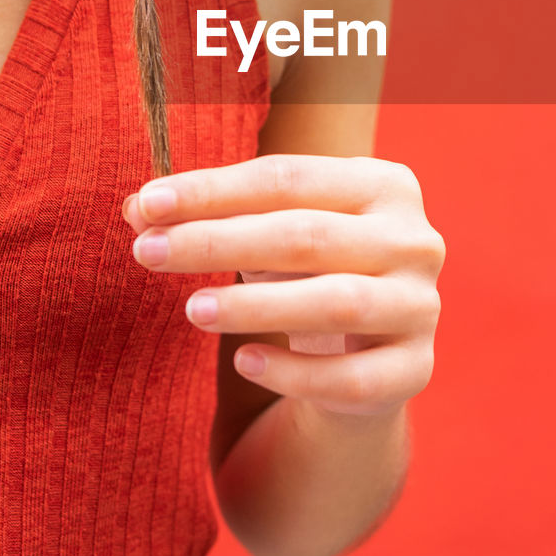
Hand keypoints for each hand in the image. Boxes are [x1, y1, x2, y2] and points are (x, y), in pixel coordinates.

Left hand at [122, 154, 444, 417]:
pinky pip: (352, 377)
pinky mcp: (415, 370)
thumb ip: (212, 213)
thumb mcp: (268, 229)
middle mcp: (414, 240)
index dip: (214, 189)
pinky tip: (243, 362)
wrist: (368, 347)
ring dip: (256, 306)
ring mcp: (421, 307)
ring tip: (191, 309)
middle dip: (219, 242)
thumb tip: (134, 208)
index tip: (146, 203)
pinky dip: (294, 373)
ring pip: (337, 304)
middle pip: (307, 235)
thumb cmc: (310, 267)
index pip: (287, 177)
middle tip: (146, 252)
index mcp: (384, 184)